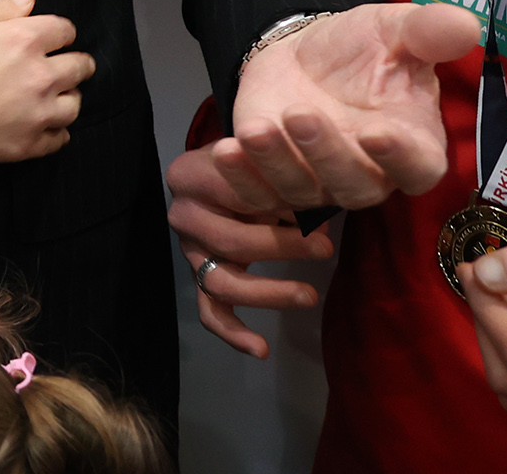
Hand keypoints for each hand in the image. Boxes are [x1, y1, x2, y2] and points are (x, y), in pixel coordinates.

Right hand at [0, 0, 93, 162]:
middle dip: (74, 61)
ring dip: (67, 96)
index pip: (65, 30)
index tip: (52, 36)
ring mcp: (38, 113)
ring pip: (74, 104)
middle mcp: (40, 76)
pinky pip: (60, 138)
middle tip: (63, 64)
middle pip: (80, 66)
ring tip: (53, 95)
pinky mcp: (29, 144)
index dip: (58, 31)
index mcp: (24, 40)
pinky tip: (43, 124)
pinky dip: (56, 131)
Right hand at [166, 142, 331, 358]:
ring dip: (268, 292)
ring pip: (219, 282)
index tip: (317, 207)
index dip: (277, 202)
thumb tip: (320, 213)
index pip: (232, 192)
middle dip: (282, 248)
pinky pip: (210, 312)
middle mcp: (181, 214)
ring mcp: (189, 250)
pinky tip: (260, 349)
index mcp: (188, 175)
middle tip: (325, 249)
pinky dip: (233, 333)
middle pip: (229, 241)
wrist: (230, 169)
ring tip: (310, 296)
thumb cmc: (252, 162)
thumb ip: (285, 180)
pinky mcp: (199, 277)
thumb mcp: (265, 158)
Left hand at [215, 2, 475, 212]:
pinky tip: (227, 150)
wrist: (304, 52)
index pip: (417, 168)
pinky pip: (258, 195)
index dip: (400, 158)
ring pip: (302, 192)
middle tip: (302, 115)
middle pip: (355, 186)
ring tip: (258, 130)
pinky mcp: (274, 182)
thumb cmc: (362, 48)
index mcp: (412, 144)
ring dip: (277, 163)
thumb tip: (467, 23)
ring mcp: (319, 182)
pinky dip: (240, 179)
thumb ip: (429, 31)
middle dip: (326, 155)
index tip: (378, 133)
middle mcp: (369, 173)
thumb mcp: (394, 29)